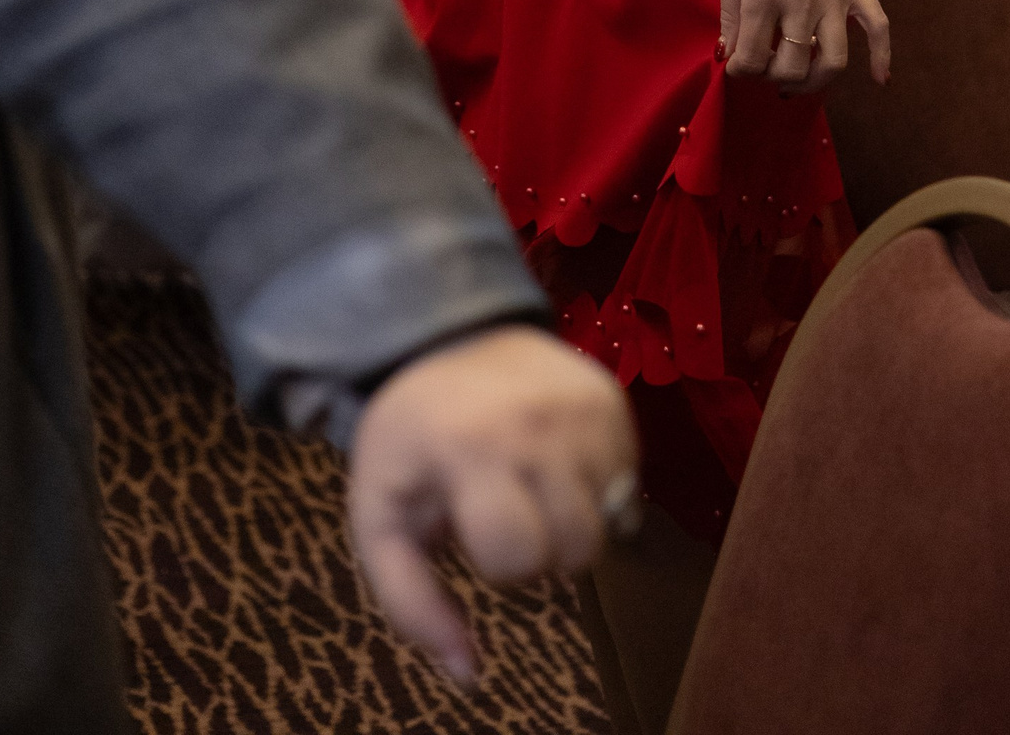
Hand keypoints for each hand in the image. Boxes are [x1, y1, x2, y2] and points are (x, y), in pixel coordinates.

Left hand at [350, 327, 636, 683]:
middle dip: (538, 549)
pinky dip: (596, 488)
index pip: (517, 557)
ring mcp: (583, 406)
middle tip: (506, 510)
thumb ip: (412, 603)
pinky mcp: (612, 396)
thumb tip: (468, 676)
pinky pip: (627, 481)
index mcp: (470, 449)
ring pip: (608, 525)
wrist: (448, 334)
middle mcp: (536, 423)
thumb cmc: (411, 436)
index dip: (494, 559)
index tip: (472, 522)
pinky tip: (557, 463)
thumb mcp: (382, 514)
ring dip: (570, 523)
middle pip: (575, 548)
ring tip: (531, 489)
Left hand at [718, 0, 889, 96]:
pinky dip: (881, 58)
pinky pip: (878, 29)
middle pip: (791, 68)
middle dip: (773, 77)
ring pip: (833, 62)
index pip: (751, 58)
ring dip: (816, 81)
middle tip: (767, 66)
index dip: (741, 69)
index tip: (739, 63)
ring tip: (801, 76)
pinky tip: (879, 79)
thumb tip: (728, 52)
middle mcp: (799, 1)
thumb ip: (729, 10)